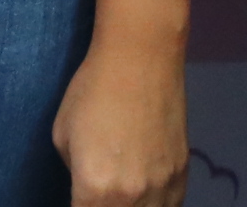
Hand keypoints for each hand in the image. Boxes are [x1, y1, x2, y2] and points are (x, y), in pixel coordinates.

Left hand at [50, 29, 187, 206]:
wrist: (142, 55)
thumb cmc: (92, 90)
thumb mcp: (63, 138)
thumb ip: (76, 175)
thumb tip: (87, 189)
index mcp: (95, 189)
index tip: (78, 199)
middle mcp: (132, 196)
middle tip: (98, 194)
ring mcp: (163, 186)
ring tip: (120, 197)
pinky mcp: (182, 172)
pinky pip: (171, 206)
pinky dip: (156, 206)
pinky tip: (146, 198)